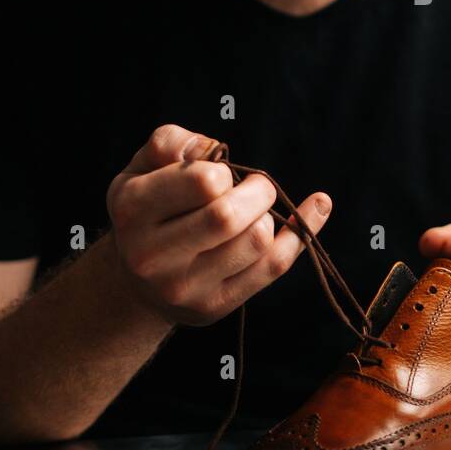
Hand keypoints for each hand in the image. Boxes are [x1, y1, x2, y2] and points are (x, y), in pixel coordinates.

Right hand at [106, 124, 331, 326]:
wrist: (136, 283)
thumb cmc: (149, 210)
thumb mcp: (142, 168)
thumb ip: (171, 142)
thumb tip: (212, 149)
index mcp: (133, 209)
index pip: (202, 182)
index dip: (222, 171)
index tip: (220, 175)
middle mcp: (152, 255)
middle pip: (229, 217)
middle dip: (256, 191)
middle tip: (254, 187)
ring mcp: (184, 287)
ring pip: (256, 241)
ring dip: (267, 215)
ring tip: (254, 211)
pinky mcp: (215, 306)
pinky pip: (274, 267)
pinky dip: (302, 231)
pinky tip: (317, 206)